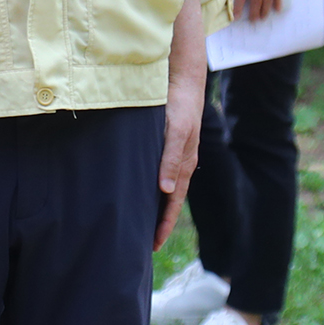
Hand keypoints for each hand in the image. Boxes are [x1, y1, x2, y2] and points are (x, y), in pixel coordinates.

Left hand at [156, 70, 203, 250]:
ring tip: (140, 222)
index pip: (173, 202)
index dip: (164, 224)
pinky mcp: (166, 143)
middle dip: (159, 221)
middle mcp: (180, 163)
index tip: (154, 245)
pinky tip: (140, 189)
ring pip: (164, 187)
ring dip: (155, 205)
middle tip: (144, 243)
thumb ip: (170, 159)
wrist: (183, 80)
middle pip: (169, 200)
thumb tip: (166, 190)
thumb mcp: (175, 132)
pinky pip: (159, 171)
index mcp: (183, 165)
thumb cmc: (179, 106)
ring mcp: (174, 154)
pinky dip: (151, 186)